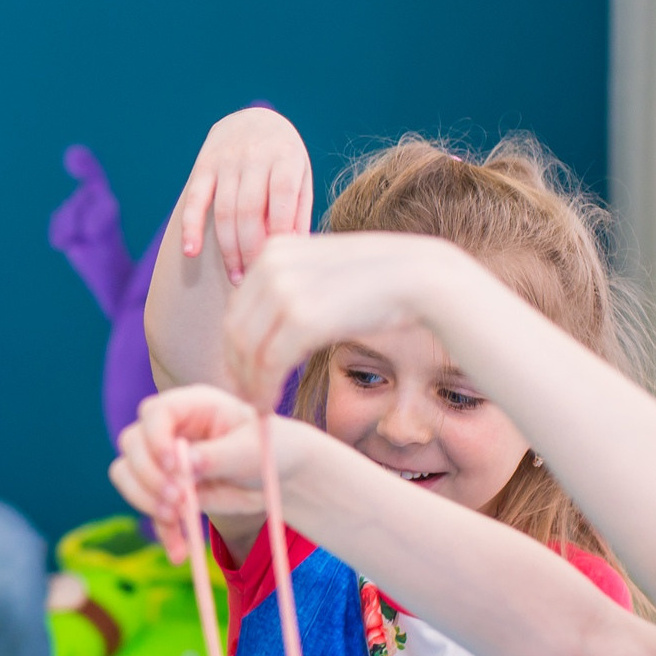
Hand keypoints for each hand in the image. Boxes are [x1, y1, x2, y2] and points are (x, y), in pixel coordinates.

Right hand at [109, 385, 270, 553]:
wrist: (280, 475)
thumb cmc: (271, 448)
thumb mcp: (252, 450)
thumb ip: (218, 455)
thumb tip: (184, 463)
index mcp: (191, 405)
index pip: (155, 412)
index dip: (156, 438)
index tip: (173, 466)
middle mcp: (170, 428)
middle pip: (132, 443)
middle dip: (149, 475)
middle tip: (178, 499)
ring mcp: (163, 459)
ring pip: (127, 474)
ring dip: (146, 500)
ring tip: (178, 518)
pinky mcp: (166, 490)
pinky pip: (149, 509)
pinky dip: (163, 531)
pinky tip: (180, 552)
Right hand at [175, 108, 312, 285]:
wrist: (254, 119)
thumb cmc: (284, 159)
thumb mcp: (301, 176)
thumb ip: (298, 211)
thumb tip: (296, 252)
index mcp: (285, 157)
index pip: (280, 199)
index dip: (277, 235)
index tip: (277, 265)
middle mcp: (254, 156)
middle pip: (248, 210)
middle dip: (250, 250)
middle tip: (254, 280)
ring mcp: (226, 160)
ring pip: (223, 211)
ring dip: (228, 249)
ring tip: (235, 277)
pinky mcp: (203, 165)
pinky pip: (195, 199)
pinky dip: (190, 227)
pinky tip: (190, 252)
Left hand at [218, 232, 472, 406]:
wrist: (421, 278)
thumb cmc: (377, 282)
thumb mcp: (323, 271)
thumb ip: (291, 286)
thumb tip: (262, 320)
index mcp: (274, 249)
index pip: (237, 308)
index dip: (234, 348)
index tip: (242, 375)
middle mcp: (272, 264)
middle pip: (235, 329)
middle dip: (236, 369)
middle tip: (246, 397)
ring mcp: (286, 289)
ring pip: (248, 349)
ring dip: (248, 384)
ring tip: (258, 405)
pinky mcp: (302, 317)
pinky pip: (268, 363)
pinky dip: (263, 388)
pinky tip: (269, 405)